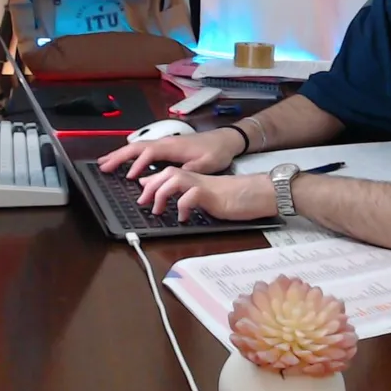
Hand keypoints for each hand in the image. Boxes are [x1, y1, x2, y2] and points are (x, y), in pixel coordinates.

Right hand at [97, 128, 242, 178]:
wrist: (225, 140)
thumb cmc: (216, 152)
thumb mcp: (205, 164)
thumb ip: (187, 170)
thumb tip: (170, 178)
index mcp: (172, 146)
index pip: (149, 152)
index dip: (138, 164)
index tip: (130, 177)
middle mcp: (165, 142)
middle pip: (137, 147)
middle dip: (119, 156)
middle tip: (102, 166)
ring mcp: (165, 142)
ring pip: (138, 146)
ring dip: (121, 154)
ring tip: (105, 163)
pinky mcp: (166, 146)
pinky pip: (144, 149)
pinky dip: (131, 154)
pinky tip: (125, 160)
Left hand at [137, 168, 275, 222]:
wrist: (251, 194)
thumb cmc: (227, 197)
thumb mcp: (199, 196)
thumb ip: (181, 193)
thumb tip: (161, 195)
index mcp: (190, 178)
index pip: (164, 173)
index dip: (148, 181)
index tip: (139, 194)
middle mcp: (193, 178)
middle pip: (165, 173)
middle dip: (150, 187)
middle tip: (142, 203)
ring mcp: (201, 184)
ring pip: (174, 179)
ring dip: (161, 194)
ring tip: (159, 210)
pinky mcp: (210, 194)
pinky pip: (190, 196)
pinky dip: (182, 206)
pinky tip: (183, 218)